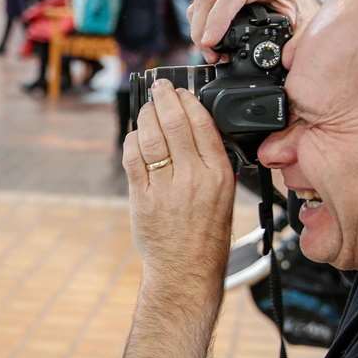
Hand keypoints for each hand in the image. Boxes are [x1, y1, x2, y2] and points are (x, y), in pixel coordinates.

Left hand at [122, 79, 236, 287]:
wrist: (186, 270)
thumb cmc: (206, 235)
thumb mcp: (224, 194)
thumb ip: (211, 162)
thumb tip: (195, 126)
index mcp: (218, 174)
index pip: (202, 123)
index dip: (187, 100)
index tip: (181, 91)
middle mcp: (193, 178)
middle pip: (174, 123)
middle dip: (164, 98)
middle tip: (158, 87)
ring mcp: (165, 188)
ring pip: (150, 136)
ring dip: (145, 115)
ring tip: (147, 108)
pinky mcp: (142, 198)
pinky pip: (133, 158)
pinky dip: (132, 141)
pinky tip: (136, 136)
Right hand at [188, 0, 321, 62]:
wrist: (298, 1)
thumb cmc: (301, 10)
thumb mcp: (308, 27)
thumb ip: (299, 43)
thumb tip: (286, 59)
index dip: (218, 18)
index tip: (211, 42)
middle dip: (203, 30)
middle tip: (211, 56)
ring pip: (201, 1)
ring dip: (199, 30)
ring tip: (212, 54)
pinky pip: (201, 5)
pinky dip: (200, 26)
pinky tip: (211, 44)